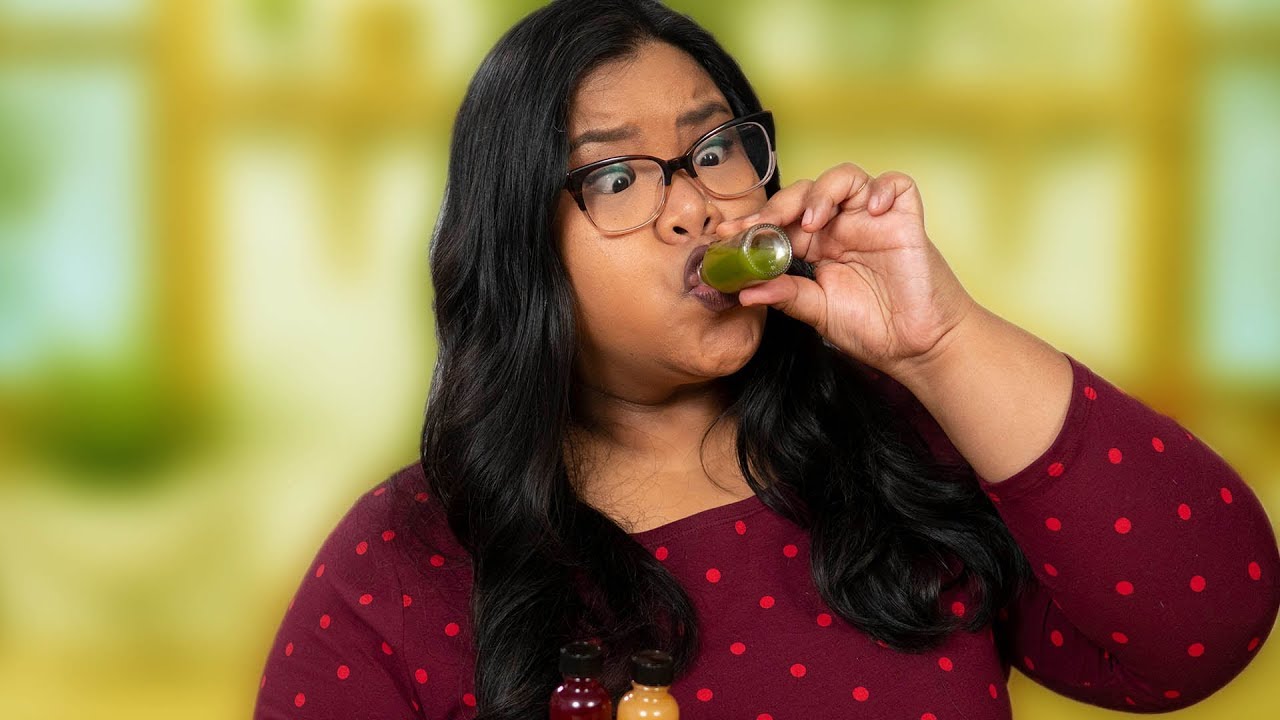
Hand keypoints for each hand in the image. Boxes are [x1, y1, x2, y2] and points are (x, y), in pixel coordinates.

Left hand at [717, 163, 978, 377]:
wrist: (916, 347)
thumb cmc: (872, 329)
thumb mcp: (817, 312)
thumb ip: (785, 295)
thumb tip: (745, 291)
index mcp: (816, 248)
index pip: (781, 222)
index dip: (755, 224)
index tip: (728, 235)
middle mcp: (841, 228)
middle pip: (806, 194)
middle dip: (780, 205)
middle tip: (764, 226)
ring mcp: (872, 221)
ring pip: (845, 178)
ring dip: (823, 192)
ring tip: (813, 222)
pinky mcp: (905, 220)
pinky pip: (896, 185)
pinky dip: (881, 189)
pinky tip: (871, 210)